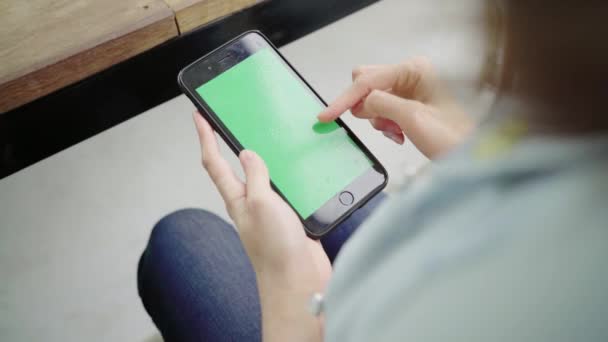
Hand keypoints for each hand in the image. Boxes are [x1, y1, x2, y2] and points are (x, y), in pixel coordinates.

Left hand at [193, 112, 328, 341]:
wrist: (299, 283)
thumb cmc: (276, 250)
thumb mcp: (262, 203)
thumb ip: (255, 176)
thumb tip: (247, 154)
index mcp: (237, 199)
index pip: (214, 163)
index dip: (205, 137)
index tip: (199, 115)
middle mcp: (250, 204)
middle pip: (235, 169)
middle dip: (228, 144)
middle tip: (228, 121)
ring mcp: (269, 212)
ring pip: (262, 178)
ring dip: (263, 159)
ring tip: (264, 139)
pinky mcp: (288, 219)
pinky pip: (284, 191)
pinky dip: (287, 177)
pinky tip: (297, 172)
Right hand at [318, 57, 472, 158]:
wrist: (473, 158)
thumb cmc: (455, 138)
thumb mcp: (413, 119)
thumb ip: (382, 105)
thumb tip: (361, 103)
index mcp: (416, 70)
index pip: (368, 80)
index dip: (345, 98)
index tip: (327, 115)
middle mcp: (413, 74)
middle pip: (367, 83)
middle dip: (365, 107)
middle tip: (379, 125)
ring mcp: (412, 89)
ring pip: (373, 98)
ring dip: (378, 119)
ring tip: (396, 133)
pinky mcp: (411, 104)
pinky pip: (383, 110)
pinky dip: (386, 125)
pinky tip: (399, 134)